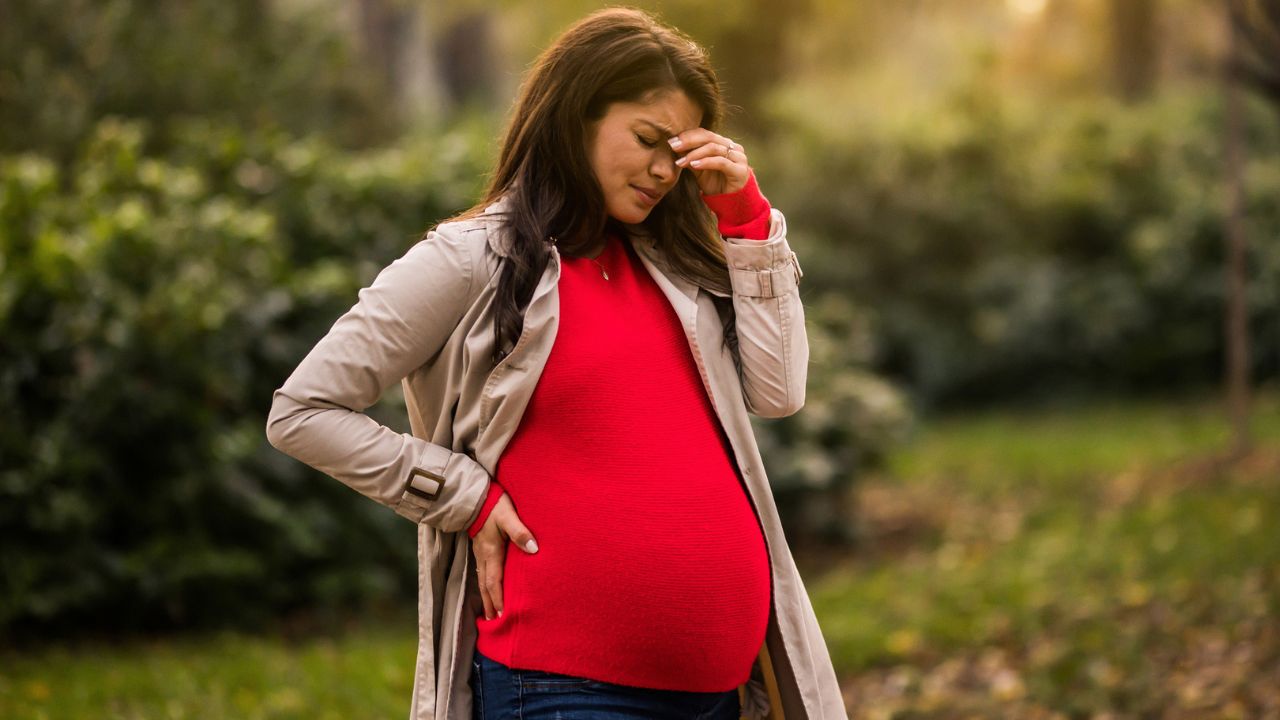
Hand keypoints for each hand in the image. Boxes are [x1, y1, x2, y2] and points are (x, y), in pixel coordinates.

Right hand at [472, 493, 537, 620]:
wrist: (475, 496)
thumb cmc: (494, 506)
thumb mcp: (509, 517)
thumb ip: (520, 533)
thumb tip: (534, 550)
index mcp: (491, 552)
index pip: (494, 582)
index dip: (497, 599)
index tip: (501, 615)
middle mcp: (483, 556)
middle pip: (485, 586)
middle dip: (489, 604)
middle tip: (493, 622)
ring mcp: (479, 552)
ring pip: (481, 580)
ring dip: (485, 597)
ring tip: (488, 613)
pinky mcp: (479, 548)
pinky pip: (481, 571)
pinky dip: (484, 585)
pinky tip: (487, 589)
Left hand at [669, 129, 750, 195]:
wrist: (729, 202)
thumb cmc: (715, 184)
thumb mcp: (698, 168)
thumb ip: (690, 157)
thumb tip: (674, 145)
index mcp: (723, 143)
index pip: (704, 133)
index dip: (687, 135)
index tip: (672, 141)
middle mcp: (733, 147)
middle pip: (708, 137)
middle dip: (689, 141)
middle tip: (673, 146)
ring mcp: (738, 157)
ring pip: (713, 148)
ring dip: (694, 154)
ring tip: (681, 161)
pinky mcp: (740, 170)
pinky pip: (721, 162)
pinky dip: (705, 162)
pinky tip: (693, 165)